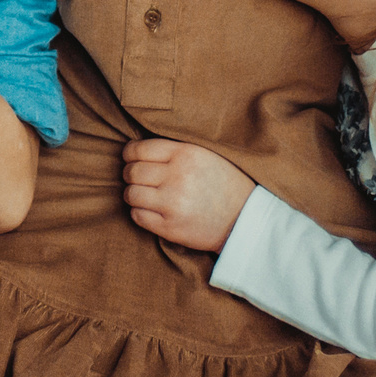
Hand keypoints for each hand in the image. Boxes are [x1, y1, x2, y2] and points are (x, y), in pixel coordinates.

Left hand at [122, 139, 254, 250]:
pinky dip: (138, 212)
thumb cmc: (225, 183)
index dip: (129, 154)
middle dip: (129, 174)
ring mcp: (173, 204)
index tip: (131, 158)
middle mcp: (177, 177)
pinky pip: (137, 216)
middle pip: (132, 172)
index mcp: (186, 154)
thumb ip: (175, 149)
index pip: (139, 149)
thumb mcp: (205, 154)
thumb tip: (139, 148)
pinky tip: (150, 209)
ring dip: (132, 194)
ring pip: (131, 194)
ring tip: (142, 194)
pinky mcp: (170, 227)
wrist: (246, 219)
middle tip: (136, 178)